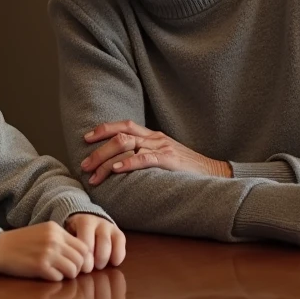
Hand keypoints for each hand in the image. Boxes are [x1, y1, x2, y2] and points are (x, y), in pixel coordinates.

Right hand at [0, 221, 89, 280]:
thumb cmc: (20, 243)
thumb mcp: (42, 233)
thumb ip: (61, 240)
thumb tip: (81, 256)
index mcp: (55, 229)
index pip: (83, 246)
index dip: (82, 258)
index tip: (74, 263)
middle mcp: (54, 239)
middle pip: (81, 259)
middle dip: (76, 268)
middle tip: (65, 271)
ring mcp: (48, 253)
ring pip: (72, 270)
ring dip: (66, 275)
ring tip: (55, 273)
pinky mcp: (40, 266)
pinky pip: (59, 278)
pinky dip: (54, 279)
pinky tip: (45, 274)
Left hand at [64, 213, 126, 271]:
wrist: (87, 219)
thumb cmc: (76, 232)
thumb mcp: (70, 235)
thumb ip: (72, 246)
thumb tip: (72, 263)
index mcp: (83, 221)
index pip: (86, 240)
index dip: (85, 256)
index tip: (81, 267)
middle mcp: (98, 222)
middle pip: (100, 242)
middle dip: (96, 259)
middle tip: (89, 269)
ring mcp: (109, 226)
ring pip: (109, 244)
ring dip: (104, 258)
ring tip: (99, 266)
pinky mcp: (118, 233)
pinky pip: (121, 243)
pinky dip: (118, 255)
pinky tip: (113, 263)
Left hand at [81, 121, 230, 182]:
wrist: (215, 173)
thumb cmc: (186, 169)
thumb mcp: (163, 156)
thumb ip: (145, 155)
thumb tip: (120, 164)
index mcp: (152, 135)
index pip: (123, 125)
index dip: (103, 129)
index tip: (86, 138)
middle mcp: (154, 137)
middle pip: (120, 135)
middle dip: (98, 150)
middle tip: (84, 165)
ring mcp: (162, 147)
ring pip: (127, 146)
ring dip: (106, 160)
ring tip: (94, 173)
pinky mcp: (169, 160)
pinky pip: (145, 158)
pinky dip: (128, 164)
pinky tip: (116, 170)